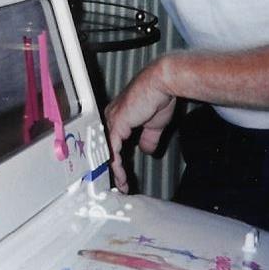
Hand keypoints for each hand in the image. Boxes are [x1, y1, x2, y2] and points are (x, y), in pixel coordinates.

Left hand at [103, 60, 175, 193]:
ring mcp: (112, 120)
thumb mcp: (154, 124)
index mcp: (119, 116)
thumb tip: (147, 150)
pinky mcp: (117, 124)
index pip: (112, 143)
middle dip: (112, 170)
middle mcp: (112, 118)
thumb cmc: (159, 97)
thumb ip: (148, 138)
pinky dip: (115, 165)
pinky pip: (112, 149)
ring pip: (107, 151)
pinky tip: (120, 176)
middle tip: (118, 186)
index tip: (123, 176)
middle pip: (106, 148)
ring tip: (120, 186)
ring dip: (114, 172)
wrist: (162, 83)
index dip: (117, 160)